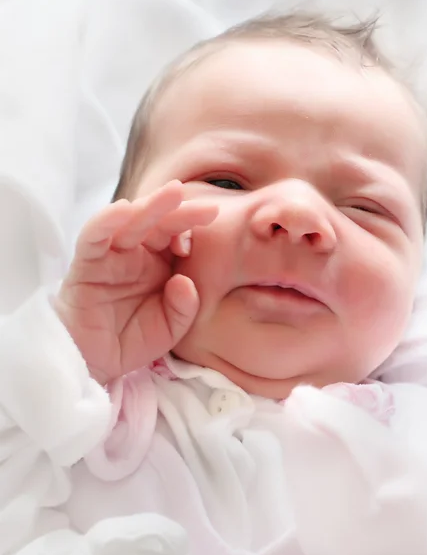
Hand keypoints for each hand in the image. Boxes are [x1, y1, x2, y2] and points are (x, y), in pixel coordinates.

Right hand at [55, 180, 217, 384]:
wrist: (92, 362)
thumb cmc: (131, 340)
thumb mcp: (170, 329)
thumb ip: (183, 308)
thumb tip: (184, 282)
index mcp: (160, 265)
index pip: (179, 238)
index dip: (195, 233)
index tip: (211, 230)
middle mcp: (138, 254)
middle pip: (161, 224)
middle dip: (184, 212)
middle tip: (210, 206)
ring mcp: (112, 255)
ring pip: (131, 222)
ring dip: (151, 206)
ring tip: (173, 192)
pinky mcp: (87, 263)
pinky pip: (94, 236)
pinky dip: (107, 221)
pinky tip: (124, 209)